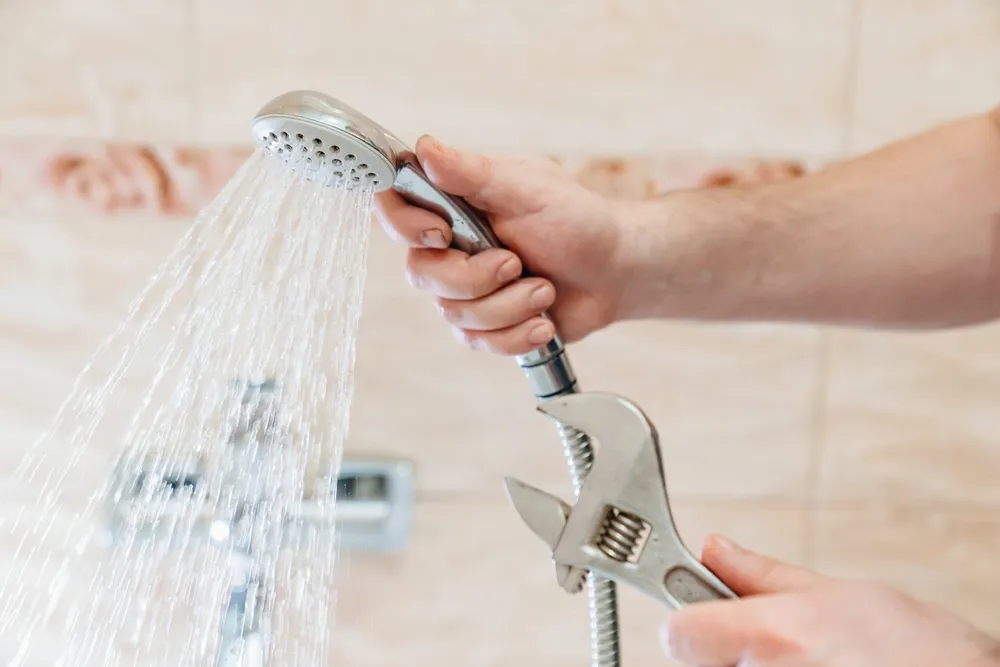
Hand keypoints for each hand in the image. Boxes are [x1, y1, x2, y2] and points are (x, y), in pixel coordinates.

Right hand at [373, 136, 637, 353]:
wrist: (614, 270)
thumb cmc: (576, 219)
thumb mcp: (528, 187)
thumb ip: (473, 173)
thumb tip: (424, 147)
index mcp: (453, 204)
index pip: (394, 209)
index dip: (404, 225)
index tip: (443, 231)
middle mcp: (451, 246)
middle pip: (421, 272)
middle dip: (474, 277)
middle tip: (516, 263)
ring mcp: (466, 288)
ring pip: (453, 312)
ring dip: (508, 305)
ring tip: (544, 290)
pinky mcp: (485, 324)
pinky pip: (477, 342)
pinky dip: (516, 335)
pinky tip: (544, 322)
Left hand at [663, 535, 999, 666]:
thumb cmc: (918, 652)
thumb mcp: (837, 593)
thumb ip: (763, 576)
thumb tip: (713, 549)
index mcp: (772, 638)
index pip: (678, 634)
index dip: (690, 621)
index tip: (705, 614)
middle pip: (701, 662)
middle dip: (730, 649)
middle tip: (783, 645)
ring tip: (815, 665)